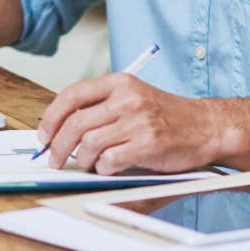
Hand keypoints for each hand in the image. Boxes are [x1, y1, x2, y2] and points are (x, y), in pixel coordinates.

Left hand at [37, 73, 217, 173]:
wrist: (206, 126)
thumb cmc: (166, 115)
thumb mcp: (132, 97)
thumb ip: (101, 106)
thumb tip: (62, 127)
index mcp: (118, 82)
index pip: (71, 95)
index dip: (51, 117)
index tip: (43, 134)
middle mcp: (126, 98)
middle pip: (75, 123)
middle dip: (57, 145)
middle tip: (53, 159)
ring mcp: (137, 121)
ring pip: (88, 143)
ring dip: (82, 159)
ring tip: (87, 163)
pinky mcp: (147, 144)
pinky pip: (110, 161)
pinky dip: (103, 168)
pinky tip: (108, 167)